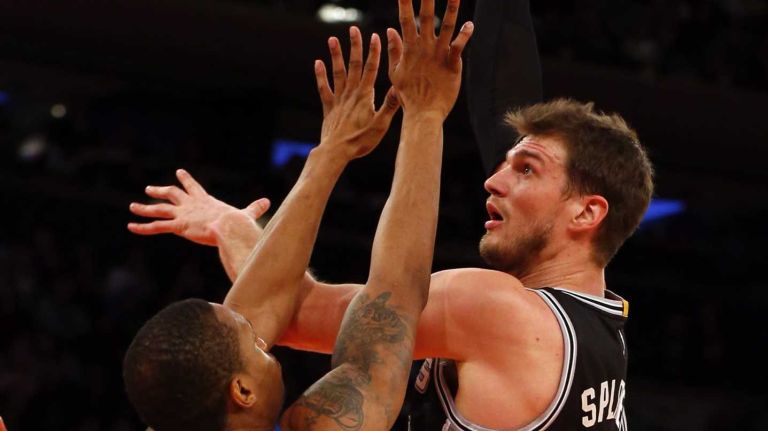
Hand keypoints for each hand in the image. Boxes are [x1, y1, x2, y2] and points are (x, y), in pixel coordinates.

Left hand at [127, 169, 269, 245]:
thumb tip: (268, 202)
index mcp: (206, 201)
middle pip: (172, 194)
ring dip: (145, 208)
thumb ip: (254, 209)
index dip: (186, 180)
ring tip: (133, 206)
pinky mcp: (178, 226)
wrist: (231, 227)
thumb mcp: (246, 214)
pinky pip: (157, 226)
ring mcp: (183, 214)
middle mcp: (191, 205)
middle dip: (160, 191)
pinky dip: (143, 227)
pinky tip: (131, 227)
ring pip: (159, 209)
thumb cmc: (238, 222)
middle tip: (149, 189)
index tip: (179, 172)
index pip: (193, 187)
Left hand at [314, 26, 400, 159]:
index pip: (371, 69)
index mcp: (365, 96)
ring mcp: (338, 99)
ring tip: (333, 39)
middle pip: (353, 65)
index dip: (373, 52)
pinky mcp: (329, 107)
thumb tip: (399, 89)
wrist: (336, 152)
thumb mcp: (380, 125)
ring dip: (336, 55)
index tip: (375, 36)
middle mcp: (351, 94)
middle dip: (355, 46)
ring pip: (337, 73)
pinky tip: (318, 63)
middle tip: (354, 30)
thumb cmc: (360, 141)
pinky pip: (324, 88)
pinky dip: (320, 75)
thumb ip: (389, 106)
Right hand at [387, 0, 473, 118]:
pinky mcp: (452, 64)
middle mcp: (424, 48)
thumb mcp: (395, 72)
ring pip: (446, 27)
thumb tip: (389, 30)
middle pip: (425, 16)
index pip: (405, 19)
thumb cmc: (408, 95)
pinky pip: (459, 46)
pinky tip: (470, 24)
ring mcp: (438, 54)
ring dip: (451, 9)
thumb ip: (393, 50)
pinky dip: (465, 34)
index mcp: (409, 48)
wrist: (423, 114)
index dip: (404, 2)